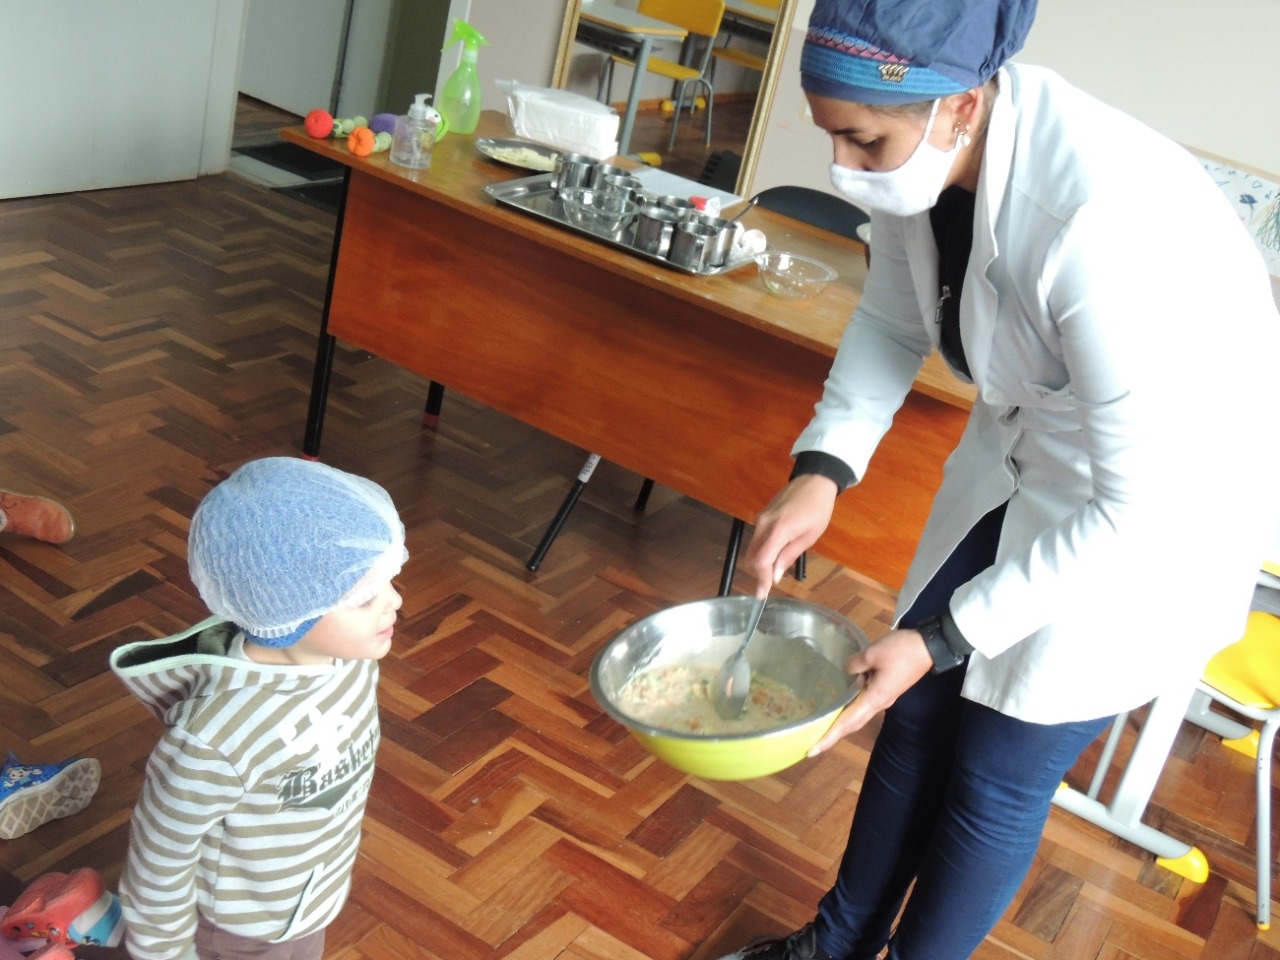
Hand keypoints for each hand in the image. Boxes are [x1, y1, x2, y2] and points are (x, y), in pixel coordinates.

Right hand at [744, 475, 837, 594]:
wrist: (814, 480)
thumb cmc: (818, 509)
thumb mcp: (809, 537)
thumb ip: (789, 556)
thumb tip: (775, 575)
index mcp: (778, 531)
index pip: (761, 561)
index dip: (761, 580)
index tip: (762, 594)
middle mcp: (763, 525)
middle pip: (751, 557)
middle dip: (759, 573)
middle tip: (770, 583)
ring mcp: (760, 519)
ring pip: (752, 548)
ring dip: (760, 562)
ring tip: (774, 570)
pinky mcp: (761, 516)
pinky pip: (756, 539)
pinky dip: (761, 551)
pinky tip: (774, 554)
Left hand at [806, 627, 932, 755]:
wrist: (929, 647)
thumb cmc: (902, 651)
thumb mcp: (873, 653)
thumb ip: (855, 664)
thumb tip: (847, 671)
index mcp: (874, 699)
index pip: (847, 723)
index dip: (829, 737)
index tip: (812, 750)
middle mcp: (878, 703)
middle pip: (852, 724)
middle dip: (832, 735)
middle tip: (812, 743)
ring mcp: (883, 697)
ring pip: (857, 714)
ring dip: (841, 722)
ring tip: (822, 724)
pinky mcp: (886, 689)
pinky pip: (863, 702)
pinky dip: (849, 707)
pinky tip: (840, 700)